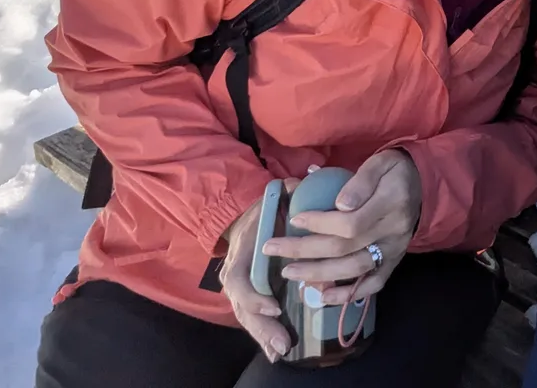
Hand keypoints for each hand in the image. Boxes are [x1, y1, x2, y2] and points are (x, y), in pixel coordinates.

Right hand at [219, 179, 298, 361]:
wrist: (246, 218)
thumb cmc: (264, 209)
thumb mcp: (272, 198)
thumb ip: (287, 192)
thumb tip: (300, 183)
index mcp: (240, 254)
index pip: (240, 281)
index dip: (255, 297)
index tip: (275, 305)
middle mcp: (236, 276)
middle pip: (244, 308)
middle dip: (262, 327)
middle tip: (282, 343)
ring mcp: (241, 290)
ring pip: (248, 318)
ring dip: (264, 336)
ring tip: (281, 352)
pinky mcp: (251, 298)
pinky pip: (256, 319)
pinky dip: (264, 336)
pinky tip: (278, 352)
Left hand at [263, 149, 423, 307]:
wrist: (423, 185)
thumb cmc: (394, 171)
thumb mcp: (380, 162)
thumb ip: (360, 180)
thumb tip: (339, 204)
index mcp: (391, 203)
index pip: (351, 222)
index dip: (319, 224)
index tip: (295, 219)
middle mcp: (393, 232)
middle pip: (345, 248)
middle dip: (304, 250)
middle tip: (272, 248)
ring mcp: (394, 250)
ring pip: (354, 269)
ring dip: (318, 274)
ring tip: (288, 273)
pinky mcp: (394, 262)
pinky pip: (373, 284)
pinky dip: (348, 295)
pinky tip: (323, 297)